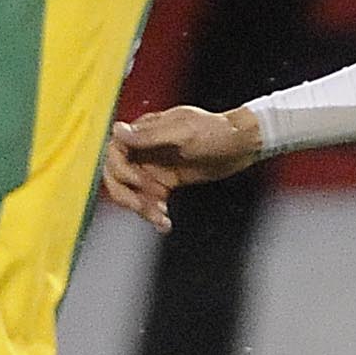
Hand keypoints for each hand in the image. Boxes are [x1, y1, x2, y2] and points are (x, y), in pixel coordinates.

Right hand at [100, 105, 264, 232]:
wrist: (242, 144)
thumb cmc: (216, 131)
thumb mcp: (183, 131)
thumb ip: (150, 134)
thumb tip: (117, 131)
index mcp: (144, 131)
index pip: (113, 153)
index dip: (121, 171)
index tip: (140, 183)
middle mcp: (144, 149)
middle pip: (117, 176)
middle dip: (127, 195)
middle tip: (145, 208)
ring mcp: (154, 166)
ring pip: (132, 191)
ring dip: (141, 208)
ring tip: (160, 220)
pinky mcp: (166, 181)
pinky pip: (149, 199)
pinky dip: (153, 212)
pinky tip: (164, 223)